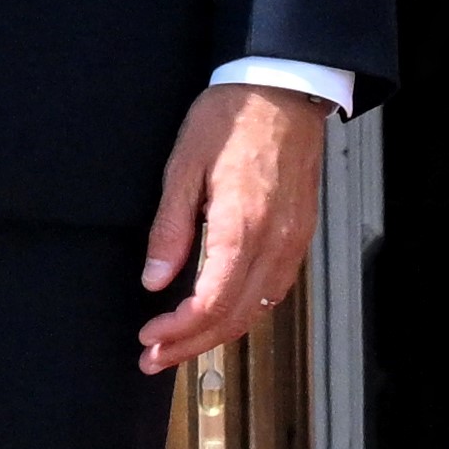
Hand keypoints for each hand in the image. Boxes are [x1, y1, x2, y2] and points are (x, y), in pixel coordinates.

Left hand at [141, 80, 330, 371]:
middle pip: (235, 318)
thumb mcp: (183, 167)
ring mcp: (292, 242)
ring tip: (180, 345)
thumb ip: (170, 229)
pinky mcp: (300, 235)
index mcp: (241, 227)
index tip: (148, 338)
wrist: (283, 89)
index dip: (178, 331)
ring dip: (217, 335)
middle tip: (154, 358)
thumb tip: (155, 281)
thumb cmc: (230, 119)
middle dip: (192, 345)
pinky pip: (274, 290)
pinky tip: (220, 314)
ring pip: (257, 310)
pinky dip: (245, 312)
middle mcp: (274, 243)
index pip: (210, 304)